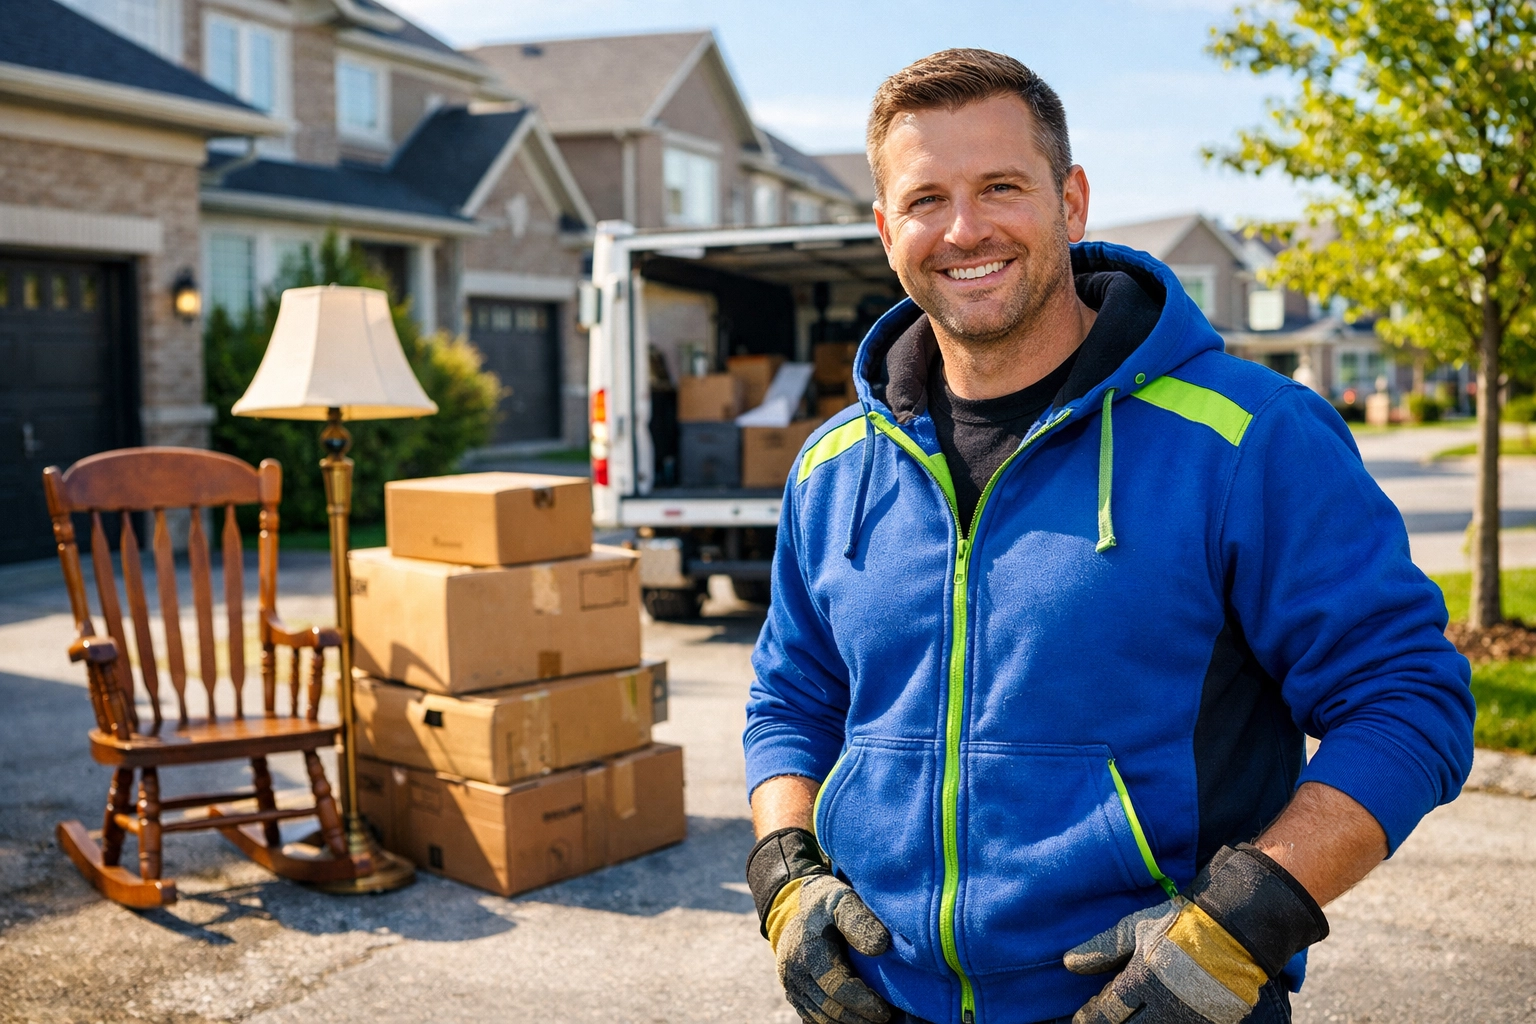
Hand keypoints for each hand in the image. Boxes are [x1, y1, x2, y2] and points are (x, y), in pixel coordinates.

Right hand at [747, 827, 892, 1023]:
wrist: (793, 906)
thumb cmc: (824, 903)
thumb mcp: (842, 899)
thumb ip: (859, 919)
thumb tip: (880, 947)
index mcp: (808, 952)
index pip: (837, 988)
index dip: (863, 1003)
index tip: (885, 1010)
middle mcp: (795, 973)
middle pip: (829, 1009)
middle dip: (859, 1018)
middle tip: (885, 1018)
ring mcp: (791, 986)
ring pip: (820, 1017)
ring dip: (847, 1023)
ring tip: (872, 1020)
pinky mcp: (793, 993)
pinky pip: (812, 1017)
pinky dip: (834, 1022)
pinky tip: (855, 1018)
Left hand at [1064, 844, 1327, 1023]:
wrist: (1236, 929)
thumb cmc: (1179, 924)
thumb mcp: (1135, 928)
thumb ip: (1102, 949)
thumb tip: (1068, 964)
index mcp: (1142, 980)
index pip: (1106, 1011)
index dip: (1090, 1017)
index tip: (1080, 1019)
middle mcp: (1164, 1006)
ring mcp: (1189, 1019)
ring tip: (1126, 1022)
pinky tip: (1155, 1023)